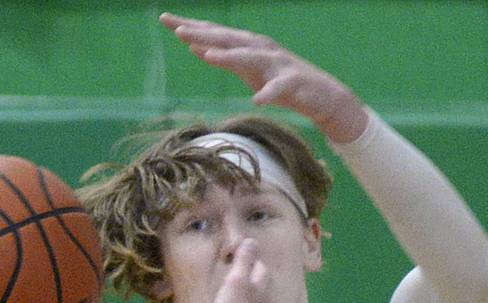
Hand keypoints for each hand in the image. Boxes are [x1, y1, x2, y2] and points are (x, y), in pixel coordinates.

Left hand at [160, 12, 367, 142]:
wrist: (322, 96)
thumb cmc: (280, 83)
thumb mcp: (246, 70)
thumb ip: (223, 59)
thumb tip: (195, 47)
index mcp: (247, 46)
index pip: (214, 33)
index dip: (191, 26)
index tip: (165, 19)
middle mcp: (261, 48)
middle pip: (228, 39)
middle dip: (203, 33)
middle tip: (176, 29)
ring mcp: (278, 64)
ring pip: (251, 57)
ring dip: (229, 55)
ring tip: (206, 54)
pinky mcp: (293, 83)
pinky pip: (279, 88)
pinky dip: (268, 92)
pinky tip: (257, 98)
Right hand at [209, 238, 269, 302]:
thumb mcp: (236, 281)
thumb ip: (244, 262)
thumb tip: (252, 240)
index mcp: (260, 287)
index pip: (260, 268)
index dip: (252, 261)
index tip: (242, 257)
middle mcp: (264, 302)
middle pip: (260, 285)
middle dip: (252, 278)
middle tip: (238, 274)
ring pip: (256, 302)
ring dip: (248, 296)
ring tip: (236, 293)